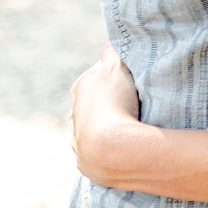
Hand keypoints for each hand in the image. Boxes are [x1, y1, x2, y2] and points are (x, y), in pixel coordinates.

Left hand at [69, 49, 148, 188]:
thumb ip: (113, 51)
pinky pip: (98, 150)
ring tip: (129, 127)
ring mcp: (78, 141)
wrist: (111, 148)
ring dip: (107, 127)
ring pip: (92, 128)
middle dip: (109, 101)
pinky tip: (121, 146)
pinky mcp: (87, 163)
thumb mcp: (117, 66)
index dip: (116, 74)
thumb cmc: (115, 102)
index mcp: (80, 88)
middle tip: (133, 102)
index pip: (97, 74)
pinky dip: (108, 147)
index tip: (132, 79)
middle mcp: (74, 115)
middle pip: (93, 102)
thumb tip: (111, 44)